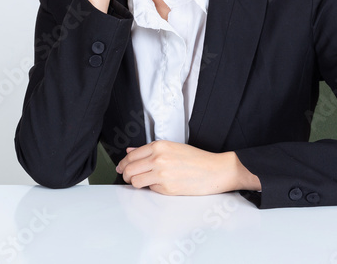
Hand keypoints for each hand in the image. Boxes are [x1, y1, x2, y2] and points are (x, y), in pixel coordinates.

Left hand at [116, 140, 260, 195]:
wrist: (215, 170)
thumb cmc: (196, 159)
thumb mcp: (172, 147)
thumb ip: (149, 150)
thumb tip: (130, 152)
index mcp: (159, 146)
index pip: (131, 156)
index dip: (123, 164)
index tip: (121, 167)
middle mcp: (158, 158)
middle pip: (129, 169)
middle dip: (125, 175)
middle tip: (128, 178)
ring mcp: (161, 174)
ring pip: (135, 182)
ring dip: (135, 184)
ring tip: (141, 183)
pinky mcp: (167, 188)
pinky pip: (150, 190)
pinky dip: (152, 189)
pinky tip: (160, 185)